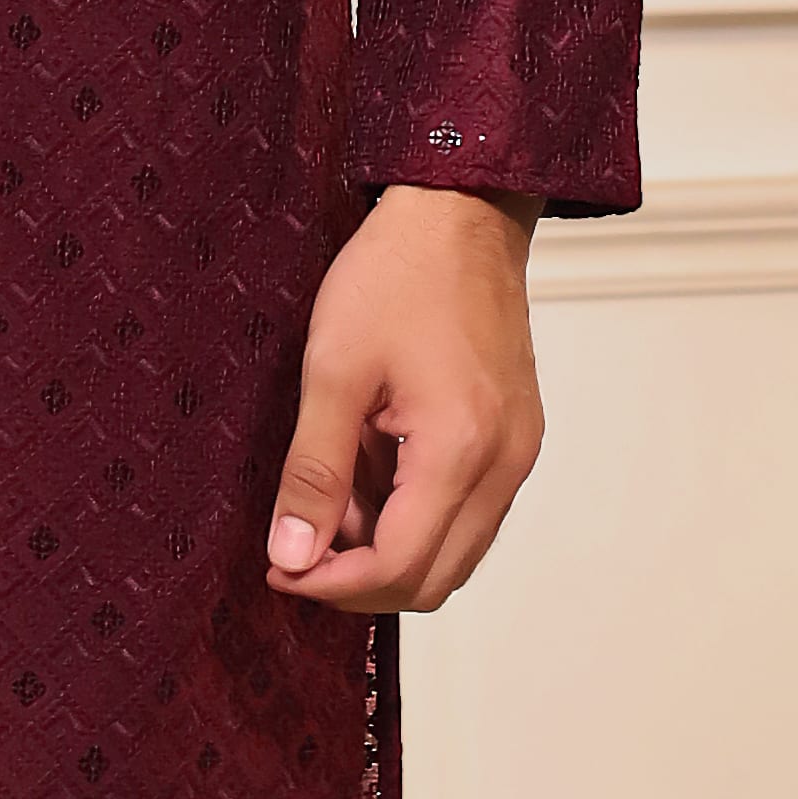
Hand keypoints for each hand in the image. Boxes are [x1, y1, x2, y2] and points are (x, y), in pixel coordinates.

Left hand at [261, 185, 541, 612]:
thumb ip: (314, 472)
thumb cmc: (398, 275)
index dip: (332, 585)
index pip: (400, 567)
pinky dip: (415, 518)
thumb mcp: (333, 371)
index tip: (281, 570)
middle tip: (298, 548)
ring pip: (454, 554)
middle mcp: (504, 465)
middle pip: (434, 580)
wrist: (461, 213)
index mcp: (462, 449)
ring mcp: (516, 453)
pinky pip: (468, 513)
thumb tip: (292, 555)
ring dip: (388, 551)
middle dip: (360, 581)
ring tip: (329, 502)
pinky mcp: (514, 439)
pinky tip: (368, 478)